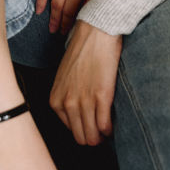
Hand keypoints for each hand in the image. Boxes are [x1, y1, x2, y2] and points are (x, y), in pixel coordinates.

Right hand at [36, 0, 118, 34]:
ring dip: (54, 17)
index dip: (82, 23)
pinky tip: (41, 10)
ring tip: (53, 29)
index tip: (79, 32)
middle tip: (63, 35)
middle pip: (70, 9)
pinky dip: (42, 0)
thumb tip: (97, 2)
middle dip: (66, 24)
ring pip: (57, 1)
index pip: (87, 9)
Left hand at [49, 21, 122, 144]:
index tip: (92, 126)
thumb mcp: (65, 77)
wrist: (96, 32)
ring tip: (108, 130)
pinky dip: (110, 129)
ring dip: (101, 136)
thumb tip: (78, 114)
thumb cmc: (83, 51)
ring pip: (92, 136)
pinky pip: (105, 126)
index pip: (70, 131)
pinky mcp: (101, 96)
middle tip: (101, 132)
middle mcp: (67, 103)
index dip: (83, 130)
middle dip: (92, 137)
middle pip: (80, 137)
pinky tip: (113, 124)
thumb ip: (67, 96)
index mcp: (56, 100)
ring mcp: (84, 101)